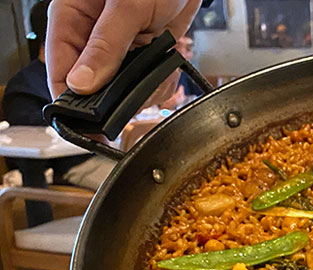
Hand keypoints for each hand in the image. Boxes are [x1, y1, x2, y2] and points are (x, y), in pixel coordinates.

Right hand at [46, 0, 201, 97]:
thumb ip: (105, 46)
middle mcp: (92, 36)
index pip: (59, 71)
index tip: (85, 126)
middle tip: (133, 98)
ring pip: (120, 88)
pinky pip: (144, 80)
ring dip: (140, 91)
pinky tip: (165, 71)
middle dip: (114, 98)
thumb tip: (82, 84)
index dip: (70, 102)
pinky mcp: (143, 50)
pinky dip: (157, 83)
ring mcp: (118, 46)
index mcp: (71, 19)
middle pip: (91, 86)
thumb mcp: (125, 7)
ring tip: (155, 76)